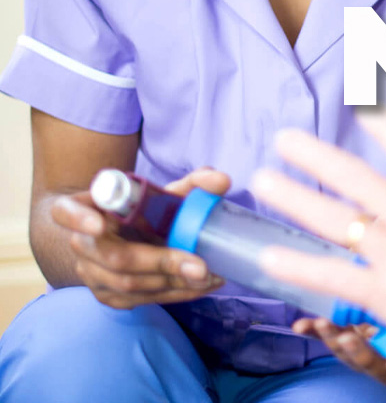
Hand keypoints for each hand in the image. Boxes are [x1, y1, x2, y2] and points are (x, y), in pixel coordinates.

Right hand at [53, 167, 230, 308]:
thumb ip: (192, 184)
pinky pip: (138, 300)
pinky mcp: (106, 295)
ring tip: (210, 277)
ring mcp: (91, 273)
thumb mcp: (162, 191)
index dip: (80, 219)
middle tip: (200, 266)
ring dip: (172, 284)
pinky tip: (201, 287)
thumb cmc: (140, 208)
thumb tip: (222, 181)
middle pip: (114, 258)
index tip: (99, 224)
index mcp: (84, 207)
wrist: (119, 235)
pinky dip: (173, 295)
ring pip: (127, 285)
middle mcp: (81, 243)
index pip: (66, 212)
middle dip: (160, 262)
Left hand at [252, 113, 385, 383]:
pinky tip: (268, 258)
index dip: (383, 124)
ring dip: (294, 199)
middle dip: (314, 155)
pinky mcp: (385, 296)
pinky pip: (332, 278)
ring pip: (332, 220)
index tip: (362, 109)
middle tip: (284, 139)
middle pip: (352, 177)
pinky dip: (298, 268)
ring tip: (264, 181)